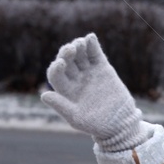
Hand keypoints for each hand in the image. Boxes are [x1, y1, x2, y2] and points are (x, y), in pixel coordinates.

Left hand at [39, 32, 153, 151]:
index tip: (60, 63)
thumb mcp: (76, 118)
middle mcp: (75, 79)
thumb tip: (44, 95)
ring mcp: (88, 72)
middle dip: (66, 52)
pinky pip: (95, 53)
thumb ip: (61, 106)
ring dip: (78, 46)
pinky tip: (90, 38)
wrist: (120, 123)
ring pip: (79, 54)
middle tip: (71, 49)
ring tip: (81, 43)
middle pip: (66, 60)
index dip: (56, 67)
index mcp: (66, 90)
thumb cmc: (96, 125)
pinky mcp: (102, 68)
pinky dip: (92, 44)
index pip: (56, 74)